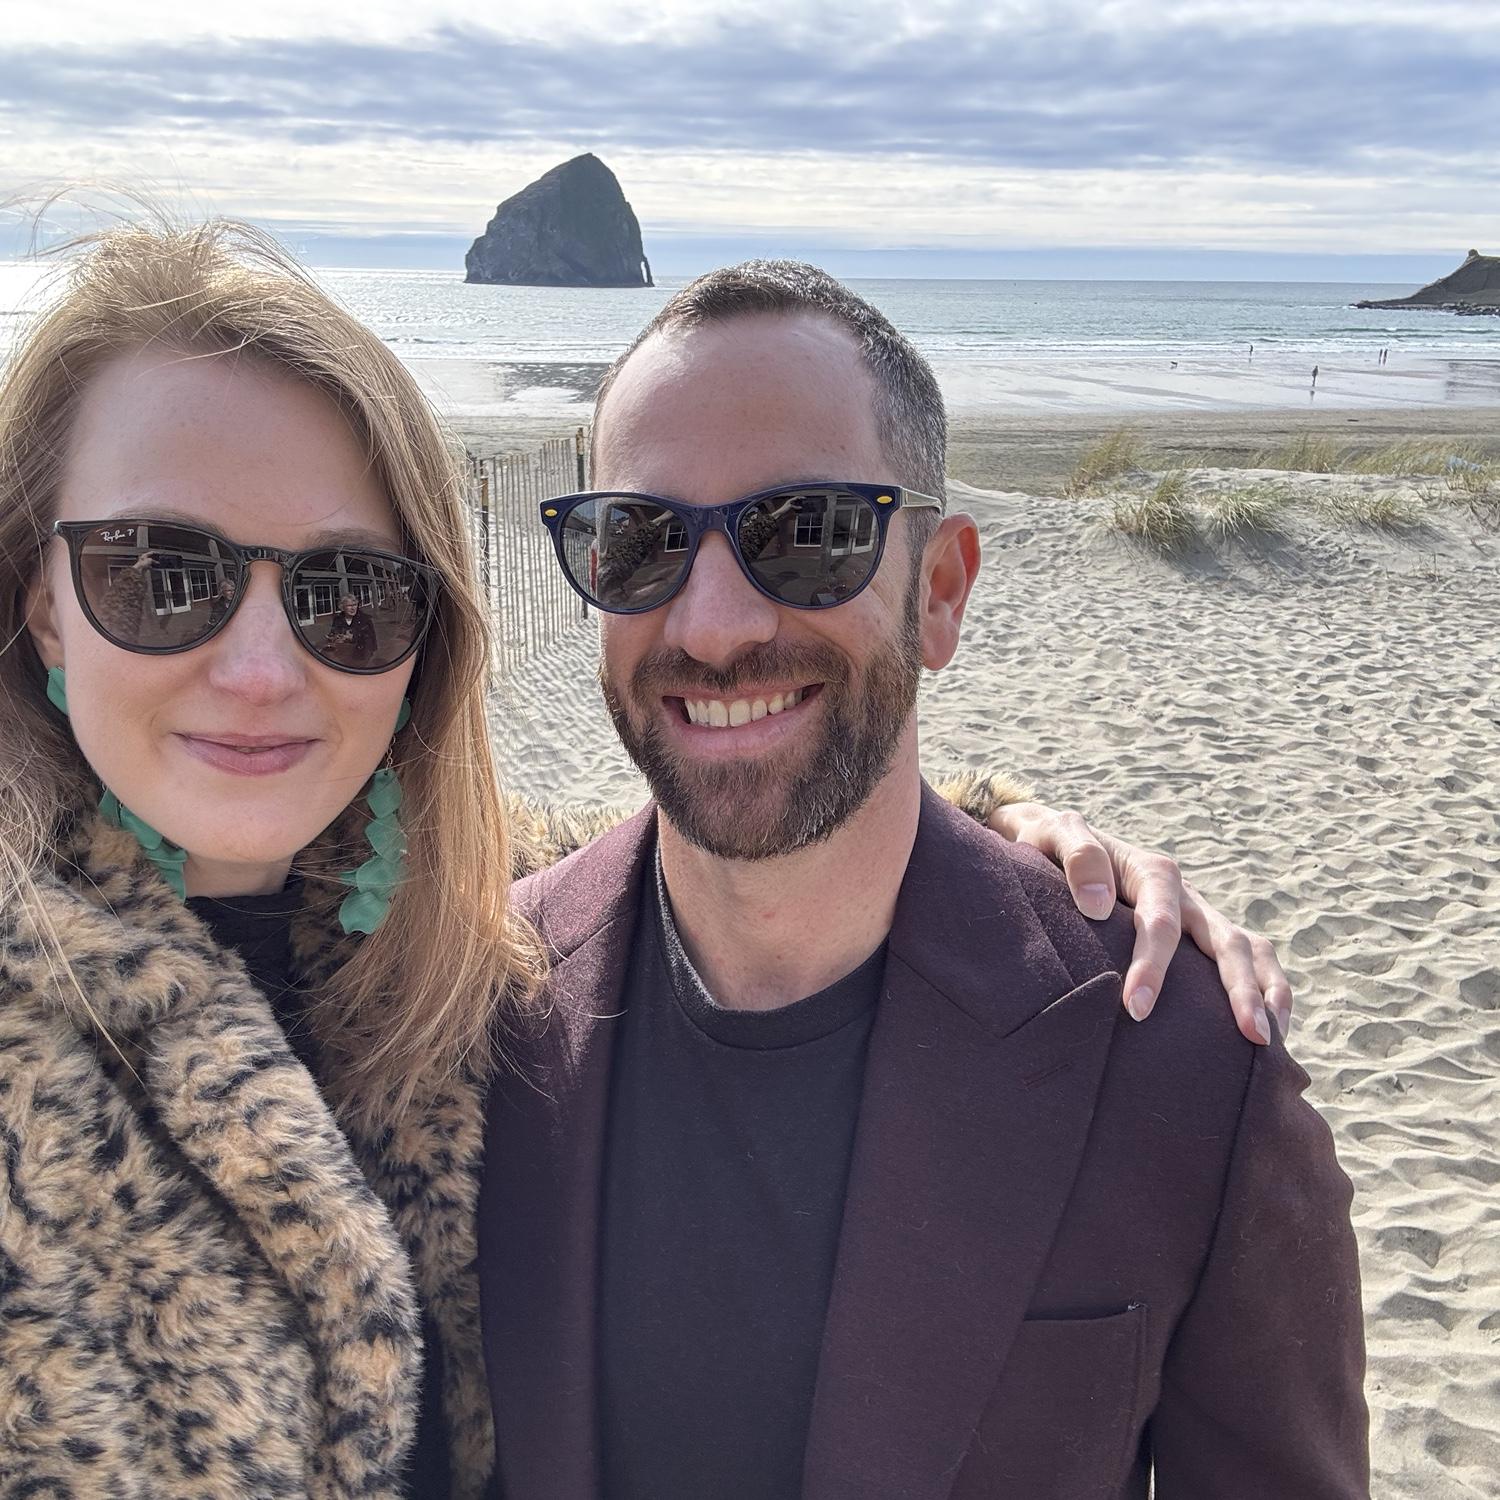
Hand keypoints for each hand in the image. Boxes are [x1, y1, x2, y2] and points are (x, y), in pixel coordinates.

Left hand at [988, 803, 1292, 1046]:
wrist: (1051, 839)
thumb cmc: (1049, 843)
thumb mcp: (1052, 834)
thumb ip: (1077, 857)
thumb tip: (1098, 905)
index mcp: (1151, 872)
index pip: (1160, 923)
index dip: (1152, 966)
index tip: (1135, 1008)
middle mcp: (1184, 894)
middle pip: (1224, 940)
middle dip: (1238, 990)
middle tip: (1249, 1036)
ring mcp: (1197, 914)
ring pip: (1247, 949)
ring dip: (1265, 992)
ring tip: (1270, 1041)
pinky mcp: (1200, 933)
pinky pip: (1247, 956)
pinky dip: (1268, 988)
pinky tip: (1272, 1030)